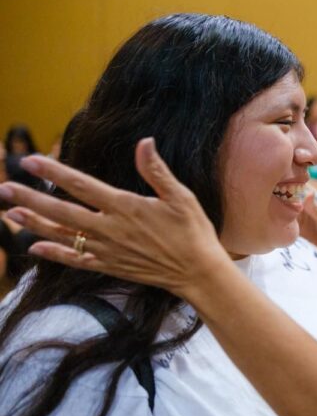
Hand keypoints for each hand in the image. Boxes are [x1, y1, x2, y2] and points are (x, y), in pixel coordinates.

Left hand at [0, 138, 229, 296]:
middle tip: (5, 187)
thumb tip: (144, 142)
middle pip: (62, 210)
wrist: (198, 273)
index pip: (81, 185)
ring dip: (35, 224)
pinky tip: (36, 248)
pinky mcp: (111, 266)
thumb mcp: (181, 196)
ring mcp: (108, 250)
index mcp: (126, 206)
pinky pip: (76, 260)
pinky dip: (54, 254)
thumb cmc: (193, 232)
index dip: (54, 171)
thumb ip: (157, 171)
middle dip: (31, 198)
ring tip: (10, 213)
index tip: (30, 160)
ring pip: (63, 235)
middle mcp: (111, 228)